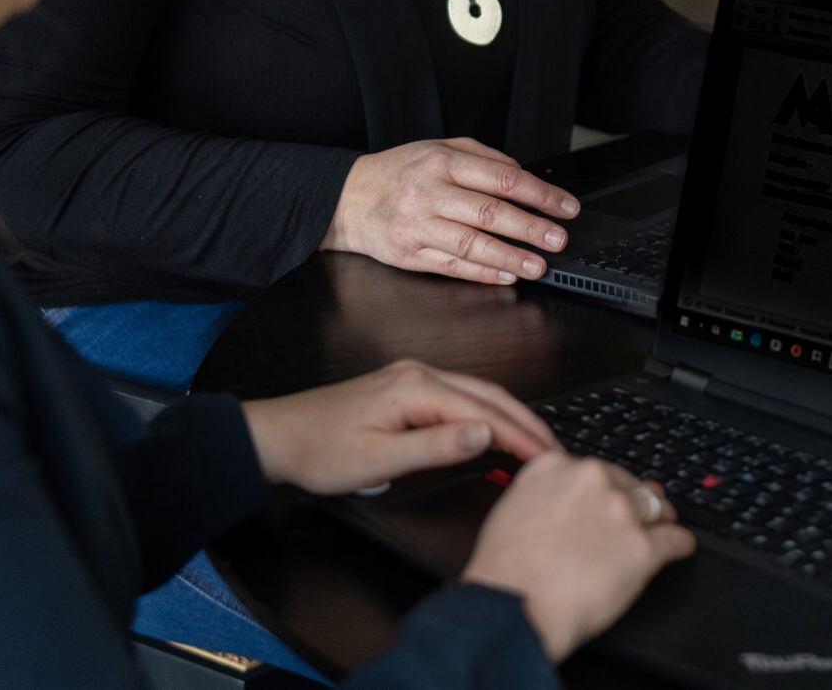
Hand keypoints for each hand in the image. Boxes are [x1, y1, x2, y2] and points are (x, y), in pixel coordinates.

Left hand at [240, 358, 558, 494]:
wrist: (278, 437)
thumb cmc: (318, 450)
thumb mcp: (380, 459)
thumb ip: (437, 446)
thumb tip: (485, 434)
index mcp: (415, 387)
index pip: (485, 410)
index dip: (521, 435)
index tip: (547, 457)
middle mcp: (419, 373)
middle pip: (490, 393)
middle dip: (526, 422)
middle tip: (553, 451)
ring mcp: (412, 377)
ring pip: (477, 392)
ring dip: (509, 416)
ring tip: (533, 444)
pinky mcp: (405, 388)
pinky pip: (459, 395)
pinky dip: (486, 412)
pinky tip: (494, 429)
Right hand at [327, 137, 580, 283]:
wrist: (349, 198)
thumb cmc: (401, 172)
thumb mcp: (439, 148)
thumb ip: (483, 158)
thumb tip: (523, 176)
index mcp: (442, 161)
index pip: (503, 179)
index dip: (540, 194)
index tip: (566, 207)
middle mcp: (430, 193)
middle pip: (490, 213)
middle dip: (531, 228)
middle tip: (559, 239)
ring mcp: (418, 226)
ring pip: (472, 244)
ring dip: (510, 257)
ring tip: (538, 264)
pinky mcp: (410, 254)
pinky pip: (452, 266)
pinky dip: (482, 273)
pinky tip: (505, 275)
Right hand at [463, 452, 694, 661]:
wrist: (513, 608)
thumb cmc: (505, 572)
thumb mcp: (509, 510)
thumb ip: (540, 493)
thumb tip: (559, 500)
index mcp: (555, 467)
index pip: (594, 469)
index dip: (603, 489)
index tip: (607, 497)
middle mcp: (591, 481)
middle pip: (627, 483)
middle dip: (631, 502)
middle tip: (630, 520)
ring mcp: (619, 512)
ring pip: (656, 507)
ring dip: (659, 519)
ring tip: (662, 528)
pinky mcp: (642, 547)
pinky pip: (676, 539)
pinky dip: (680, 544)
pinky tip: (680, 548)